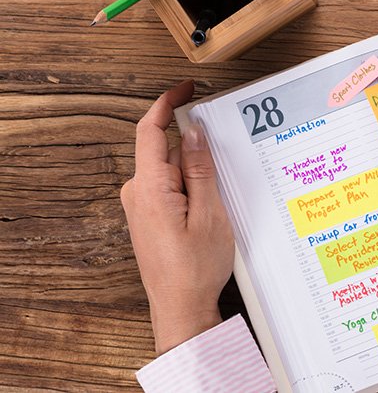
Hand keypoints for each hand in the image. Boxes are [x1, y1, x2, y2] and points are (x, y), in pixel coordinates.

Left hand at [122, 79, 233, 353]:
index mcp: (149, 188)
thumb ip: (199, 168)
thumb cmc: (195, 267)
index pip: (150, 131)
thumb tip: (193, 132)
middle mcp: (137, 194)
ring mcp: (140, 206)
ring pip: (170, 170)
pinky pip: (169, 187)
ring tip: (220, 198)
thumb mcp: (210, 212)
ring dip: (195, 173)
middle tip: (224, 159)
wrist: (180, 306)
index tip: (184, 88)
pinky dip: (190, 186)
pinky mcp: (148, 216)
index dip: (166, 103)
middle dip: (195, 149)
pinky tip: (210, 206)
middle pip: (165, 150)